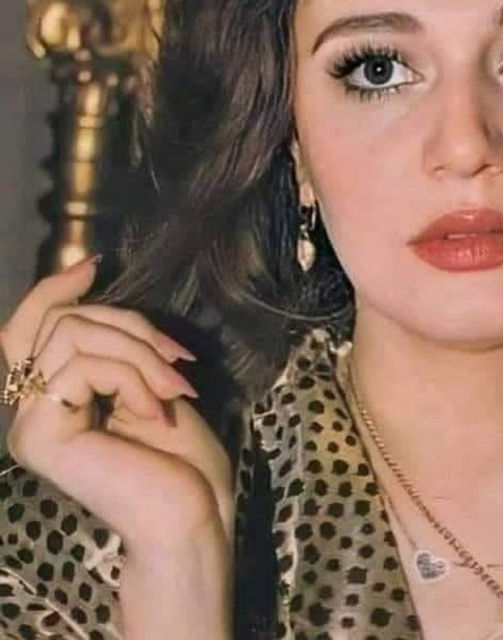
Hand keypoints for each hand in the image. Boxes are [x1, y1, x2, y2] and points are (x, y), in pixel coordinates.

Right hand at [2, 258, 233, 636]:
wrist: (194, 517)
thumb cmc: (181, 459)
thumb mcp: (149, 382)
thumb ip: (115, 346)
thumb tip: (92, 284)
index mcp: (55, 399)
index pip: (27, 328)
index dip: (55, 288)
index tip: (97, 265)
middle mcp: (30, 412)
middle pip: (59, 320)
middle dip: (129, 324)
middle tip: (177, 358)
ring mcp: (30, 426)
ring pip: (72, 333)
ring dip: (138, 351)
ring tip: (175, 388)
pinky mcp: (40, 437)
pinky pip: (84, 365)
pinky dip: (133, 376)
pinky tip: (157, 409)